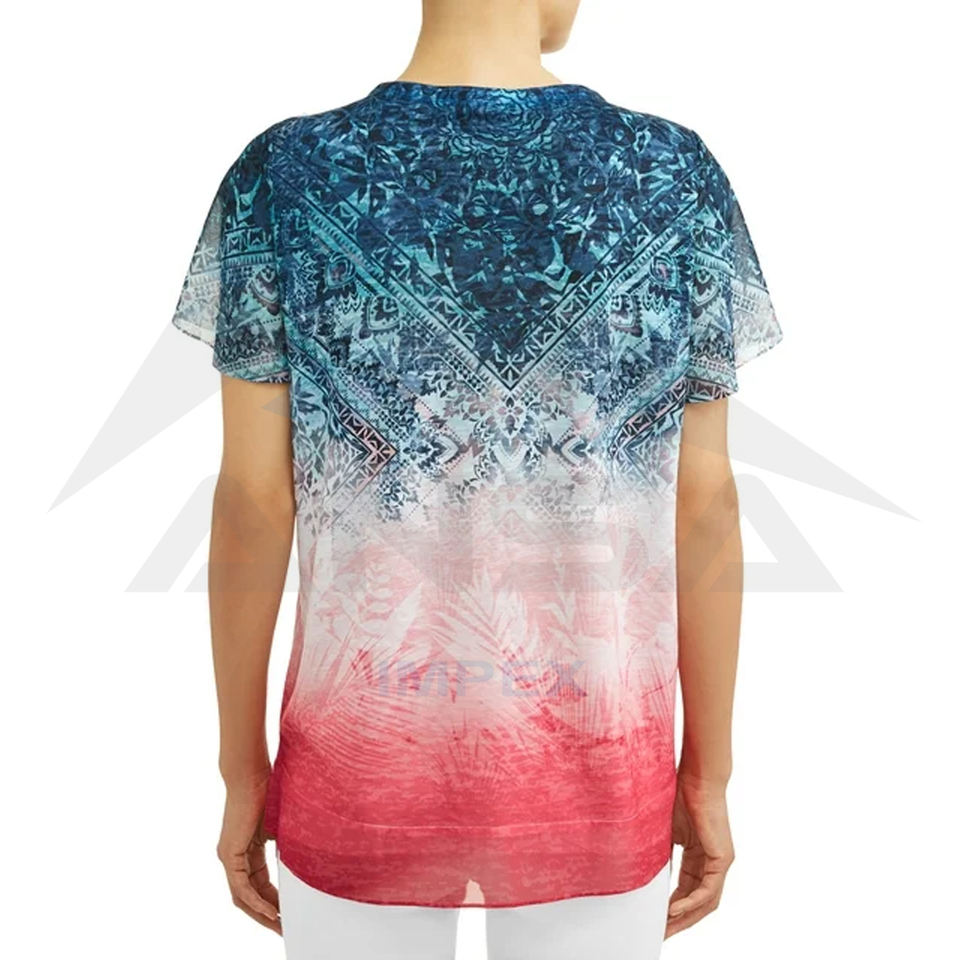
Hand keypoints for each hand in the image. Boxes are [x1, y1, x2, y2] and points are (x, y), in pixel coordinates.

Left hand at [216, 772, 280, 933]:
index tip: (289, 915)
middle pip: (249, 898)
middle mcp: (234, 858)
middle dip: (268, 916)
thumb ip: (289, 844)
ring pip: (243, 898)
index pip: (259, 886)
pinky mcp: (229, 854)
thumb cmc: (268, 790)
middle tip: (286, 930)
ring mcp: (229, 857)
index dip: (274, 903)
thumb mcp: (283, 825)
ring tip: (281, 927)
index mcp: (247, 851)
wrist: (251, 773)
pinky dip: (257, 902)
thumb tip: (309, 856)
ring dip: (262, 914)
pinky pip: (242, 888)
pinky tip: (272, 911)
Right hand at [665, 772, 734, 937]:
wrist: (697, 777)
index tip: (656, 920)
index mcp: (700, 857)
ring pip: (705, 902)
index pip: (687, 891)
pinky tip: (673, 910)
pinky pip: (707, 891)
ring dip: (685, 918)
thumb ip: (661, 854)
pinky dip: (690, 903)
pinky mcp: (722, 858)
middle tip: (660, 934)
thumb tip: (643, 873)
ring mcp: (720, 862)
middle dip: (678, 921)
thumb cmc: (680, 796)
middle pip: (698, 903)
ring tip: (665, 928)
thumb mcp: (665, 832)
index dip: (672, 909)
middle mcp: (714, 863)